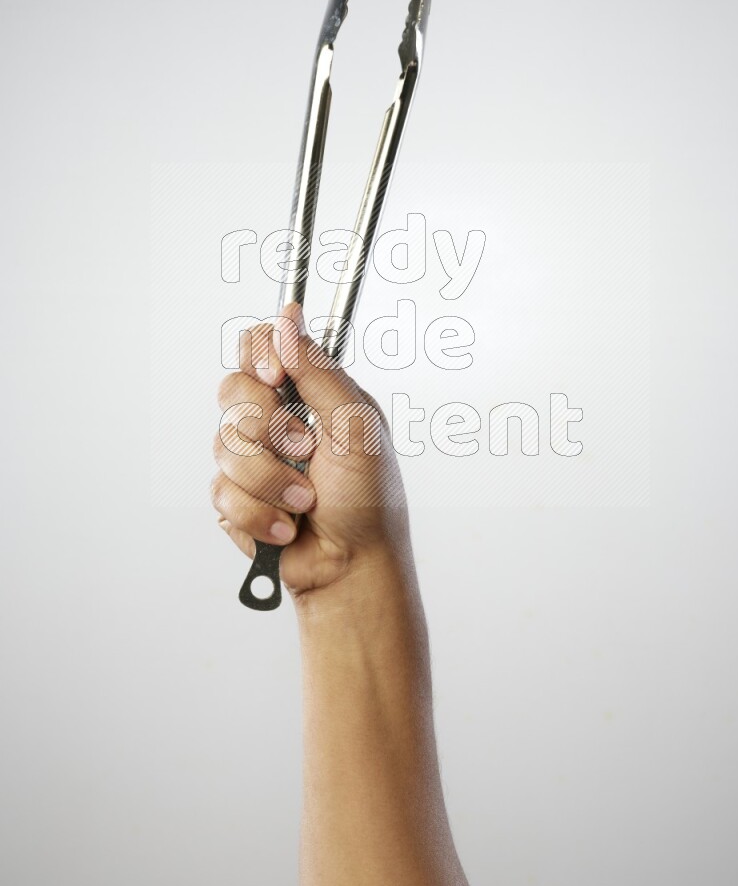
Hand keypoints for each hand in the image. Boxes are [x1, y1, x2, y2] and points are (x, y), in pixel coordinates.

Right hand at [211, 302, 409, 599]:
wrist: (351, 567)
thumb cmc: (369, 499)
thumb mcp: (356, 425)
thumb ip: (319, 371)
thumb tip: (289, 318)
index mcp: (307, 393)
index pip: (260, 347)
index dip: (258, 355)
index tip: (274, 376)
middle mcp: (275, 419)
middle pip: (233, 391)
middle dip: (268, 429)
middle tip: (306, 452)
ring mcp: (252, 459)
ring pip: (224, 445)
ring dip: (270, 481)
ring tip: (304, 502)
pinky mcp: (235, 498)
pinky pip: (222, 491)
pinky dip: (259, 513)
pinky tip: (287, 526)